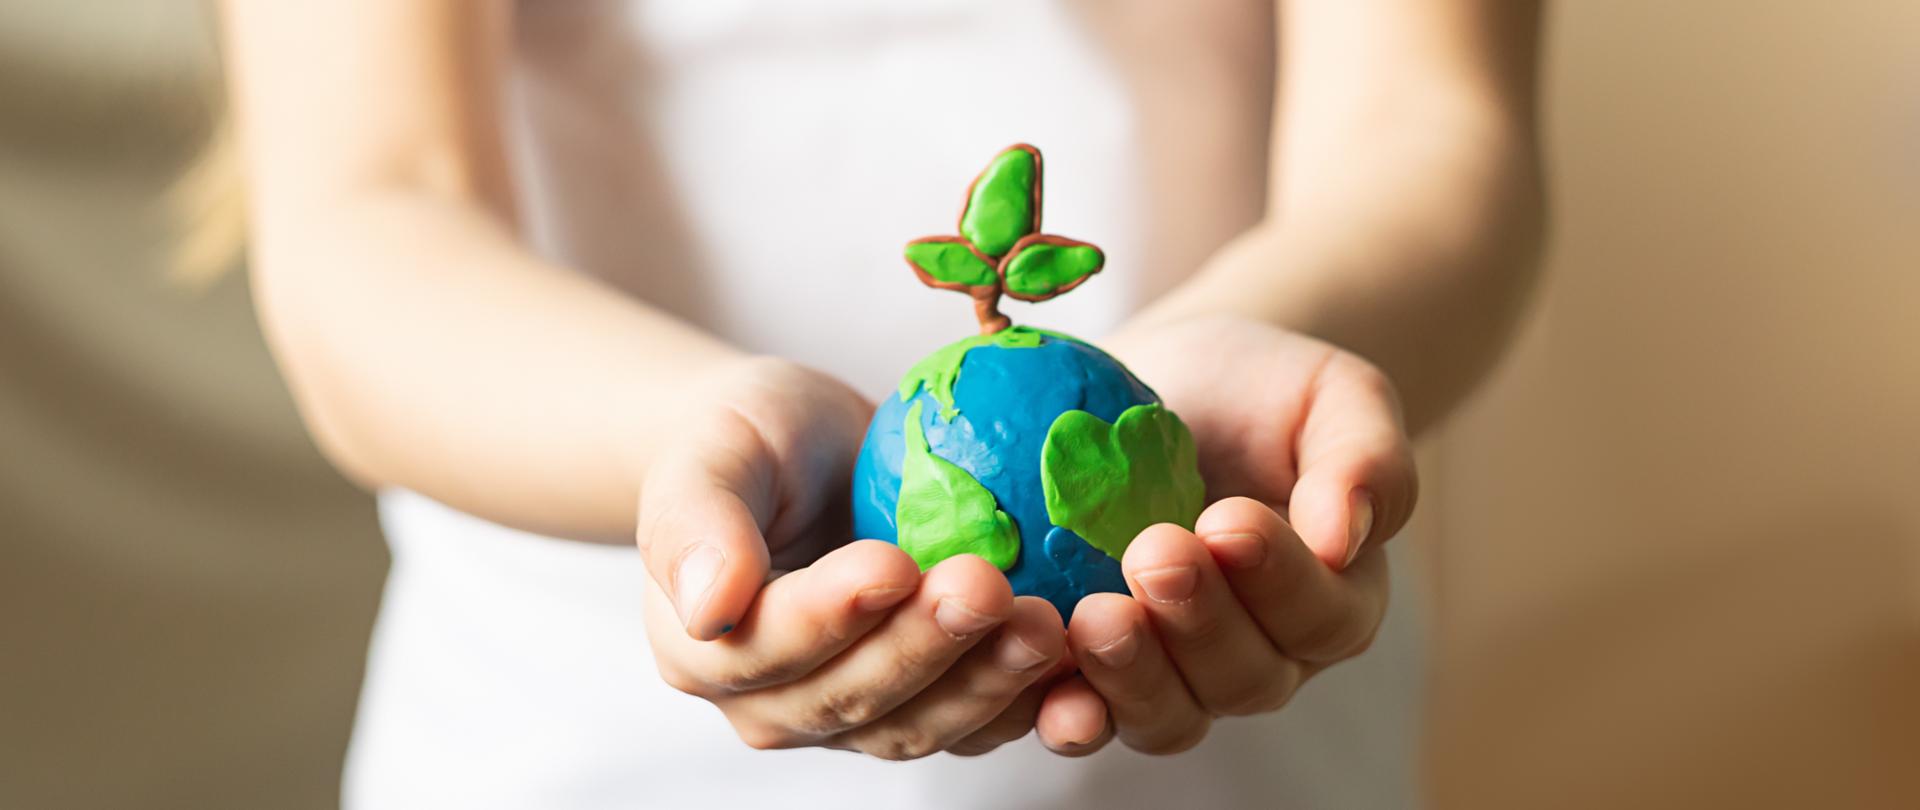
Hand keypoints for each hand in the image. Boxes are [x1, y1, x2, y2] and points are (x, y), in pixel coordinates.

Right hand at [637, 357, 1067, 758]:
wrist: (805, 451)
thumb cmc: (750, 436)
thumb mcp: (714, 447)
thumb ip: (698, 520)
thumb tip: (707, 608)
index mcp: (704, 650)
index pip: (770, 648)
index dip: (833, 617)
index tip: (893, 564)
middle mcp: (775, 704)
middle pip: (854, 699)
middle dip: (927, 650)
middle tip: (988, 587)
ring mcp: (855, 715)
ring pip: (923, 724)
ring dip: (989, 682)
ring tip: (1045, 623)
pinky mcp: (929, 705)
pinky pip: (979, 718)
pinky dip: (1032, 697)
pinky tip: (1080, 650)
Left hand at [1031, 317, 1417, 753]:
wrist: (1172, 383)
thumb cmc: (1264, 388)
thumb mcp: (1335, 396)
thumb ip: (1366, 460)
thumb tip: (1348, 536)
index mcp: (1332, 601)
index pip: (1321, 615)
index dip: (1277, 577)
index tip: (1227, 517)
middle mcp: (1260, 656)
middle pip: (1242, 678)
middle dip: (1196, 624)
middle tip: (1151, 554)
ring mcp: (1174, 675)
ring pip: (1165, 714)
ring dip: (1127, 676)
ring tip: (1089, 618)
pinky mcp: (1094, 671)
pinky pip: (1079, 710)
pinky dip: (1053, 701)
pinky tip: (1021, 662)